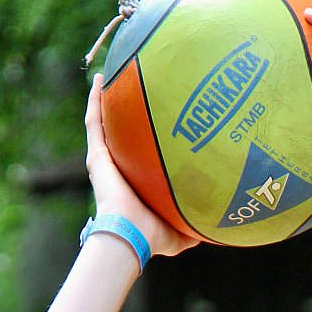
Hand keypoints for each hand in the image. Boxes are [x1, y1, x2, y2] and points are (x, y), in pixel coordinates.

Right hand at [84, 73, 198, 257]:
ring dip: (104, 100)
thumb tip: (217, 228)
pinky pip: (95, 122)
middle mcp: (119, 169)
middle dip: (123, 115)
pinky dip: (96, 100)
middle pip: (120, 135)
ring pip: (103, 123)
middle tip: (133, 91)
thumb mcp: (181, 232)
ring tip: (111, 75)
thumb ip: (196, 226)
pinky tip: (101, 79)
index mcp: (136, 183)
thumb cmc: (153, 236)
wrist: (130, 235)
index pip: (138, 156)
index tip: (157, 123)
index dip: (143, 140)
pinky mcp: (97, 156)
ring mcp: (105, 161)